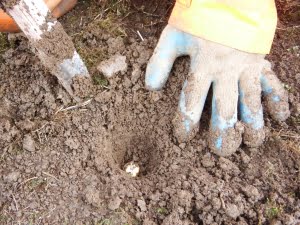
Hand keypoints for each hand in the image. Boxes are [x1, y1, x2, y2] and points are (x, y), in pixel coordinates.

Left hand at [145, 25, 289, 155]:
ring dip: (253, 123)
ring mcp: (246, 68)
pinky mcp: (261, 63)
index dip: (187, 119)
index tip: (183, 137)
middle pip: (224, 105)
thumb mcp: (173, 36)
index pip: (192, 97)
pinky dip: (278, 100)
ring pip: (251, 100)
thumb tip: (150, 88)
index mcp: (202, 64)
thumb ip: (160, 61)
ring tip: (252, 142)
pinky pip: (273, 83)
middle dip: (222, 130)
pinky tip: (281, 118)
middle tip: (221, 151)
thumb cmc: (198, 19)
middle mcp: (225, 70)